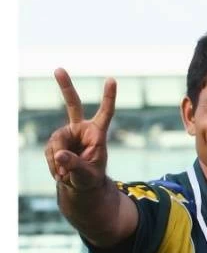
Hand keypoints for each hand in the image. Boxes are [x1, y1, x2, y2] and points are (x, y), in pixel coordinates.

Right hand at [45, 69, 115, 193]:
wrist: (79, 183)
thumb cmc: (90, 178)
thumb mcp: (87, 175)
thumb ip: (75, 165)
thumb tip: (59, 155)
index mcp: (97, 133)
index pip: (105, 113)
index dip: (108, 97)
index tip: (111, 79)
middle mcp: (81, 129)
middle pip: (72, 105)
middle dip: (65, 87)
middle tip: (58, 69)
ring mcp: (67, 134)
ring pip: (56, 142)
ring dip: (58, 160)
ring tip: (66, 174)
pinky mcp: (56, 141)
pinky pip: (50, 151)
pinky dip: (53, 164)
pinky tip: (60, 173)